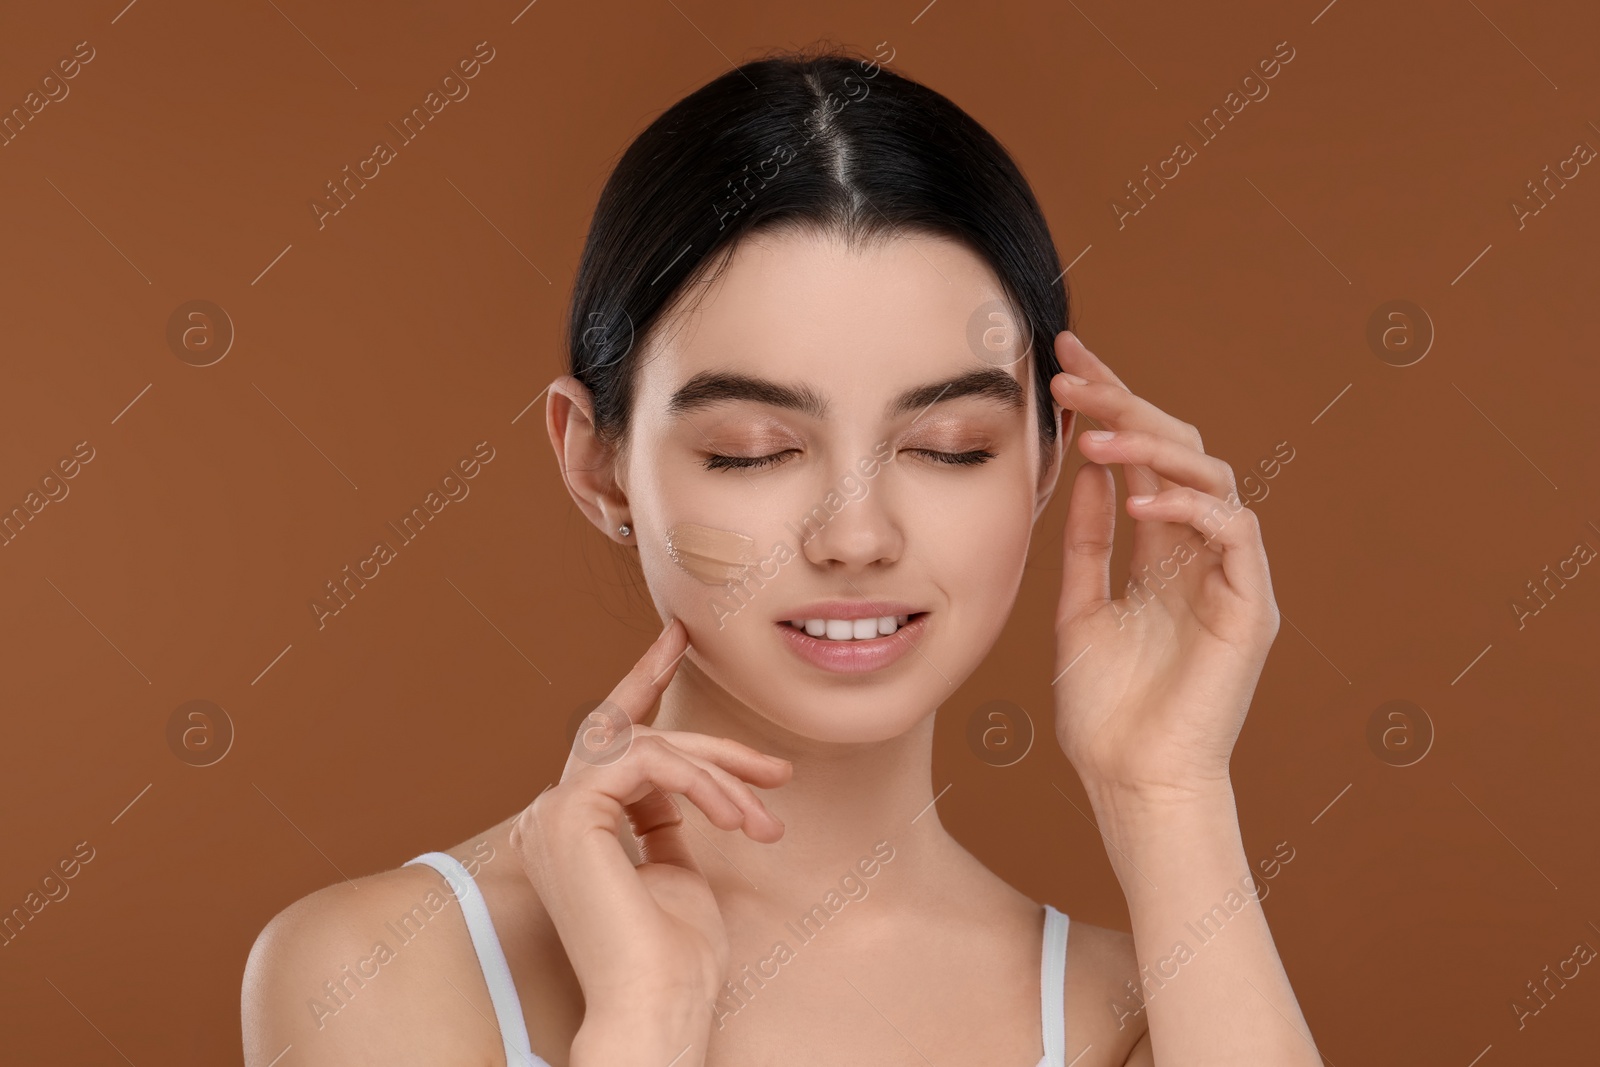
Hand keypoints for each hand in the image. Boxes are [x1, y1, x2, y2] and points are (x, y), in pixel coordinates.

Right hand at [509, 618, 791, 1035]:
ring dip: (718, 776)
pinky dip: (701, 783)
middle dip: (712, 747)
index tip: (676, 639)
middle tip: (776, 771)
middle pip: (637, 739)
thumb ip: (669, 825)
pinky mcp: (570, 812)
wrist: (658, 1004)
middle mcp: (551, 816)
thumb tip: (689, 791)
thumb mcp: (678, 875)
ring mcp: (553, 812)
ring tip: (762, 823)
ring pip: (648, 747)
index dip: (642, 680)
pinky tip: (735, 818)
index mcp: (572, 829)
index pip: (607, 740)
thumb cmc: (675, 960)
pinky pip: (647, 762)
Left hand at [1047, 331, 1280, 799]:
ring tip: (1093, 432)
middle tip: (1069, 374)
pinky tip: (1135, 503)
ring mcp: (1231, 576)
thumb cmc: (1106, 712)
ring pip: (1210, 477)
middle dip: (1124, 401)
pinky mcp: (1252, 607)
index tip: (1063, 356)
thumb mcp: (1079, 609)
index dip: (1109, 400)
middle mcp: (1201, 552)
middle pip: (1176, 448)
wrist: (1133, 784)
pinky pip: (1235, 533)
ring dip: (1150, 445)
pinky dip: (1188, 509)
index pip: (1139, 455)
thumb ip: (1085, 543)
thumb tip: (1084, 471)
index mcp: (1161, 550)